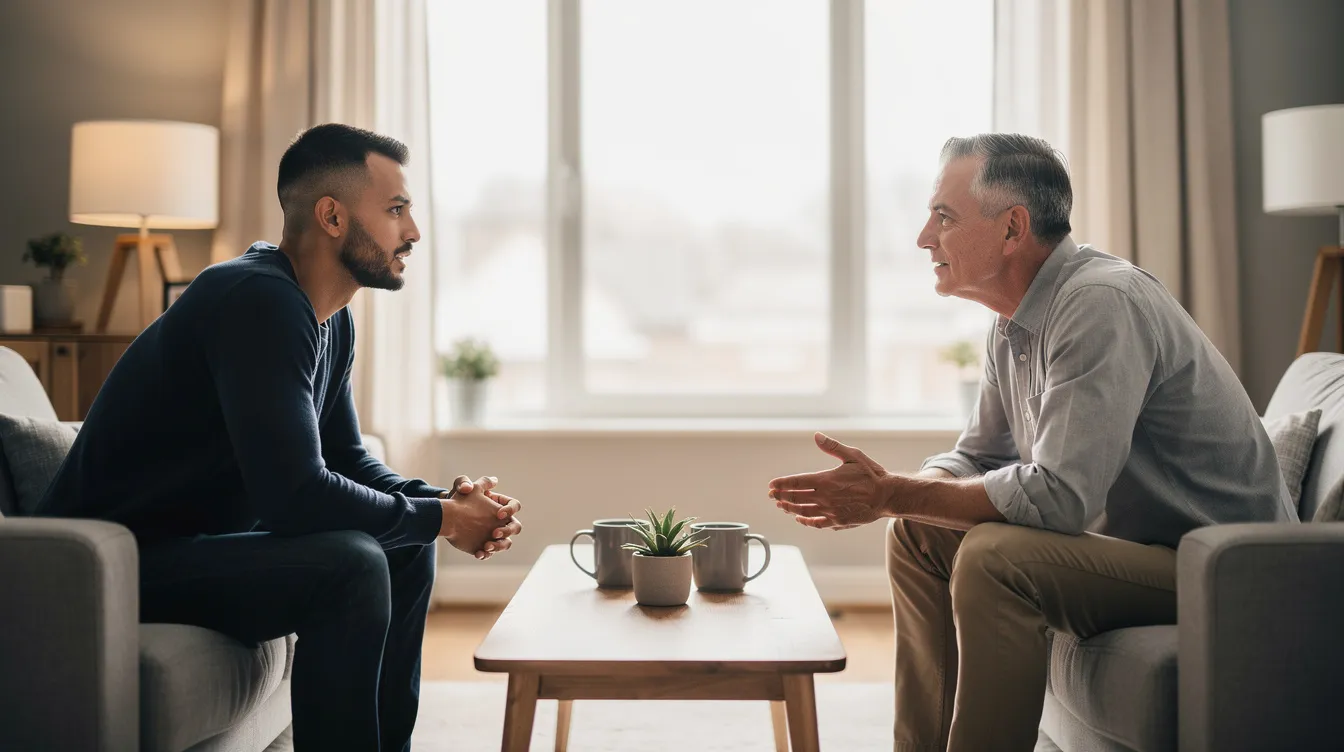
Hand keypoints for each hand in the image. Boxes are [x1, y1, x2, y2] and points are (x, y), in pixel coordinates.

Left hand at [438, 478, 523, 559]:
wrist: (444, 516)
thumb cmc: (455, 499)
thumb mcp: (463, 485)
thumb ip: (479, 482)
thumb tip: (495, 481)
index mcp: (499, 505)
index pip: (514, 506)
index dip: (510, 510)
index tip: (499, 513)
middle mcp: (499, 521)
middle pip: (515, 527)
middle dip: (507, 531)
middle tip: (494, 533)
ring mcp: (492, 535)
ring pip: (506, 543)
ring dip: (499, 546)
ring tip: (487, 546)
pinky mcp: (483, 546)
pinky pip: (490, 553)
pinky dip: (486, 554)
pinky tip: (478, 553)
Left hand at [768, 432, 891, 529]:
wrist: (887, 496)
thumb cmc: (871, 474)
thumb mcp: (853, 455)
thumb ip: (832, 446)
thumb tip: (816, 436)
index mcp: (826, 480)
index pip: (796, 483)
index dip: (781, 484)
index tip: (771, 485)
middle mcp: (825, 497)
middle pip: (795, 498)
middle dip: (780, 496)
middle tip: (771, 495)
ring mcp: (831, 511)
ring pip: (803, 512)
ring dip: (789, 509)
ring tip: (781, 506)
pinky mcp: (838, 521)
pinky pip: (816, 523)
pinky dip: (805, 521)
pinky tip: (799, 518)